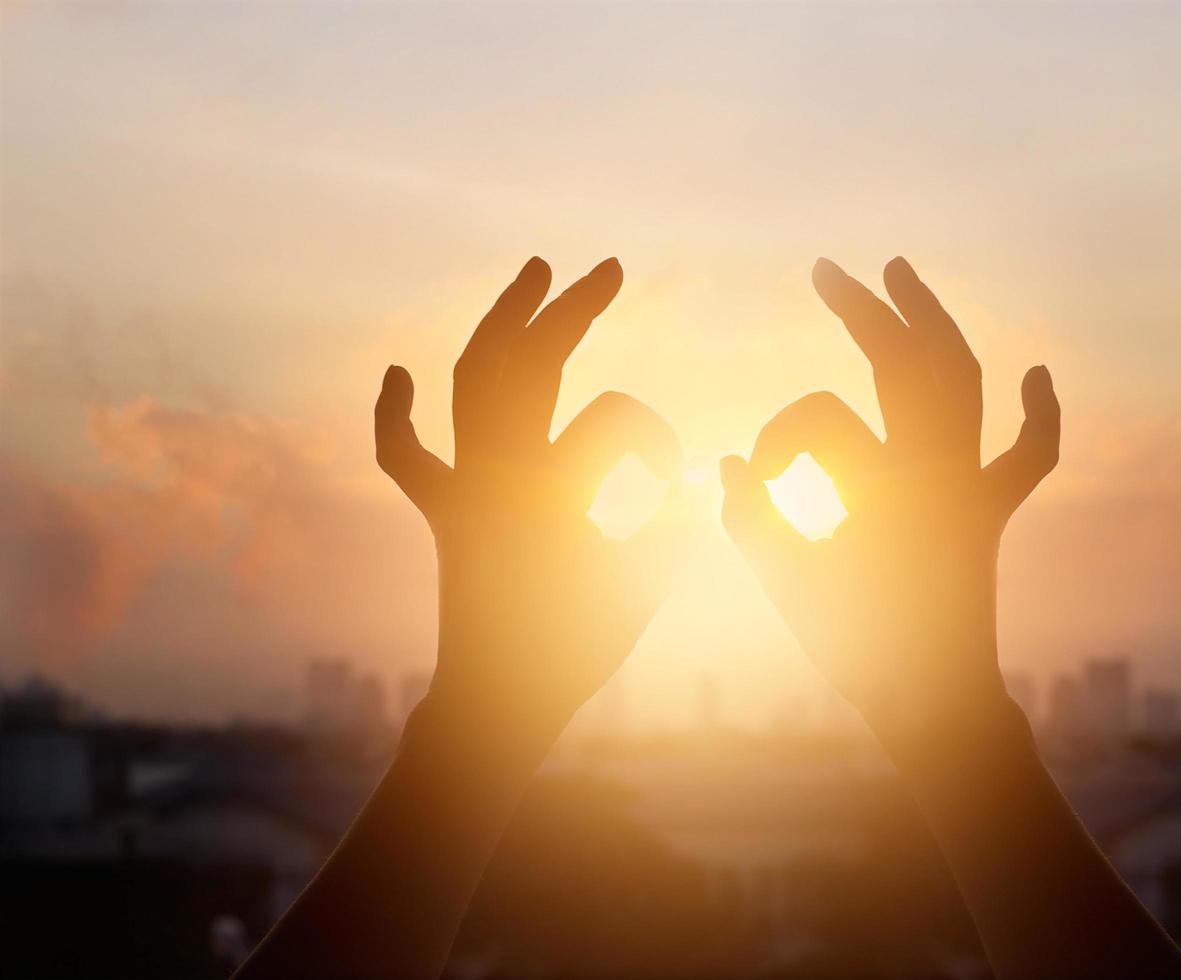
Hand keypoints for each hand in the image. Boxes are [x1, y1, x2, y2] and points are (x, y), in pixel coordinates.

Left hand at [374, 257, 687, 733]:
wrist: (495, 701)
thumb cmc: (574, 652)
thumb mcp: (643, 583)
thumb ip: (673, 522)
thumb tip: (697, 479)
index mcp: (555, 488)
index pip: (618, 417)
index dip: (655, 439)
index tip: (668, 483)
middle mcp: (500, 470)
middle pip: (532, 359)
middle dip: (572, 306)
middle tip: (608, 268)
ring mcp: (463, 484)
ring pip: (471, 378)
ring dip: (501, 320)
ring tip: (532, 272)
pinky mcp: (442, 510)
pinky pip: (407, 455)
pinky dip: (397, 413)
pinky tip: (396, 372)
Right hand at [721, 257, 1058, 740]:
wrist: (936, 700)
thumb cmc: (855, 649)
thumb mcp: (784, 582)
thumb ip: (749, 516)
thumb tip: (730, 461)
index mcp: (879, 482)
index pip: (815, 416)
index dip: (776, 444)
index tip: (758, 487)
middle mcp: (934, 466)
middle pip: (904, 357)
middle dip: (864, 307)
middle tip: (827, 270)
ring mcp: (971, 483)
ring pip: (963, 377)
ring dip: (933, 319)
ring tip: (900, 272)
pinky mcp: (992, 511)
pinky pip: (1030, 454)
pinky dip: (1038, 412)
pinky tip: (1036, 372)